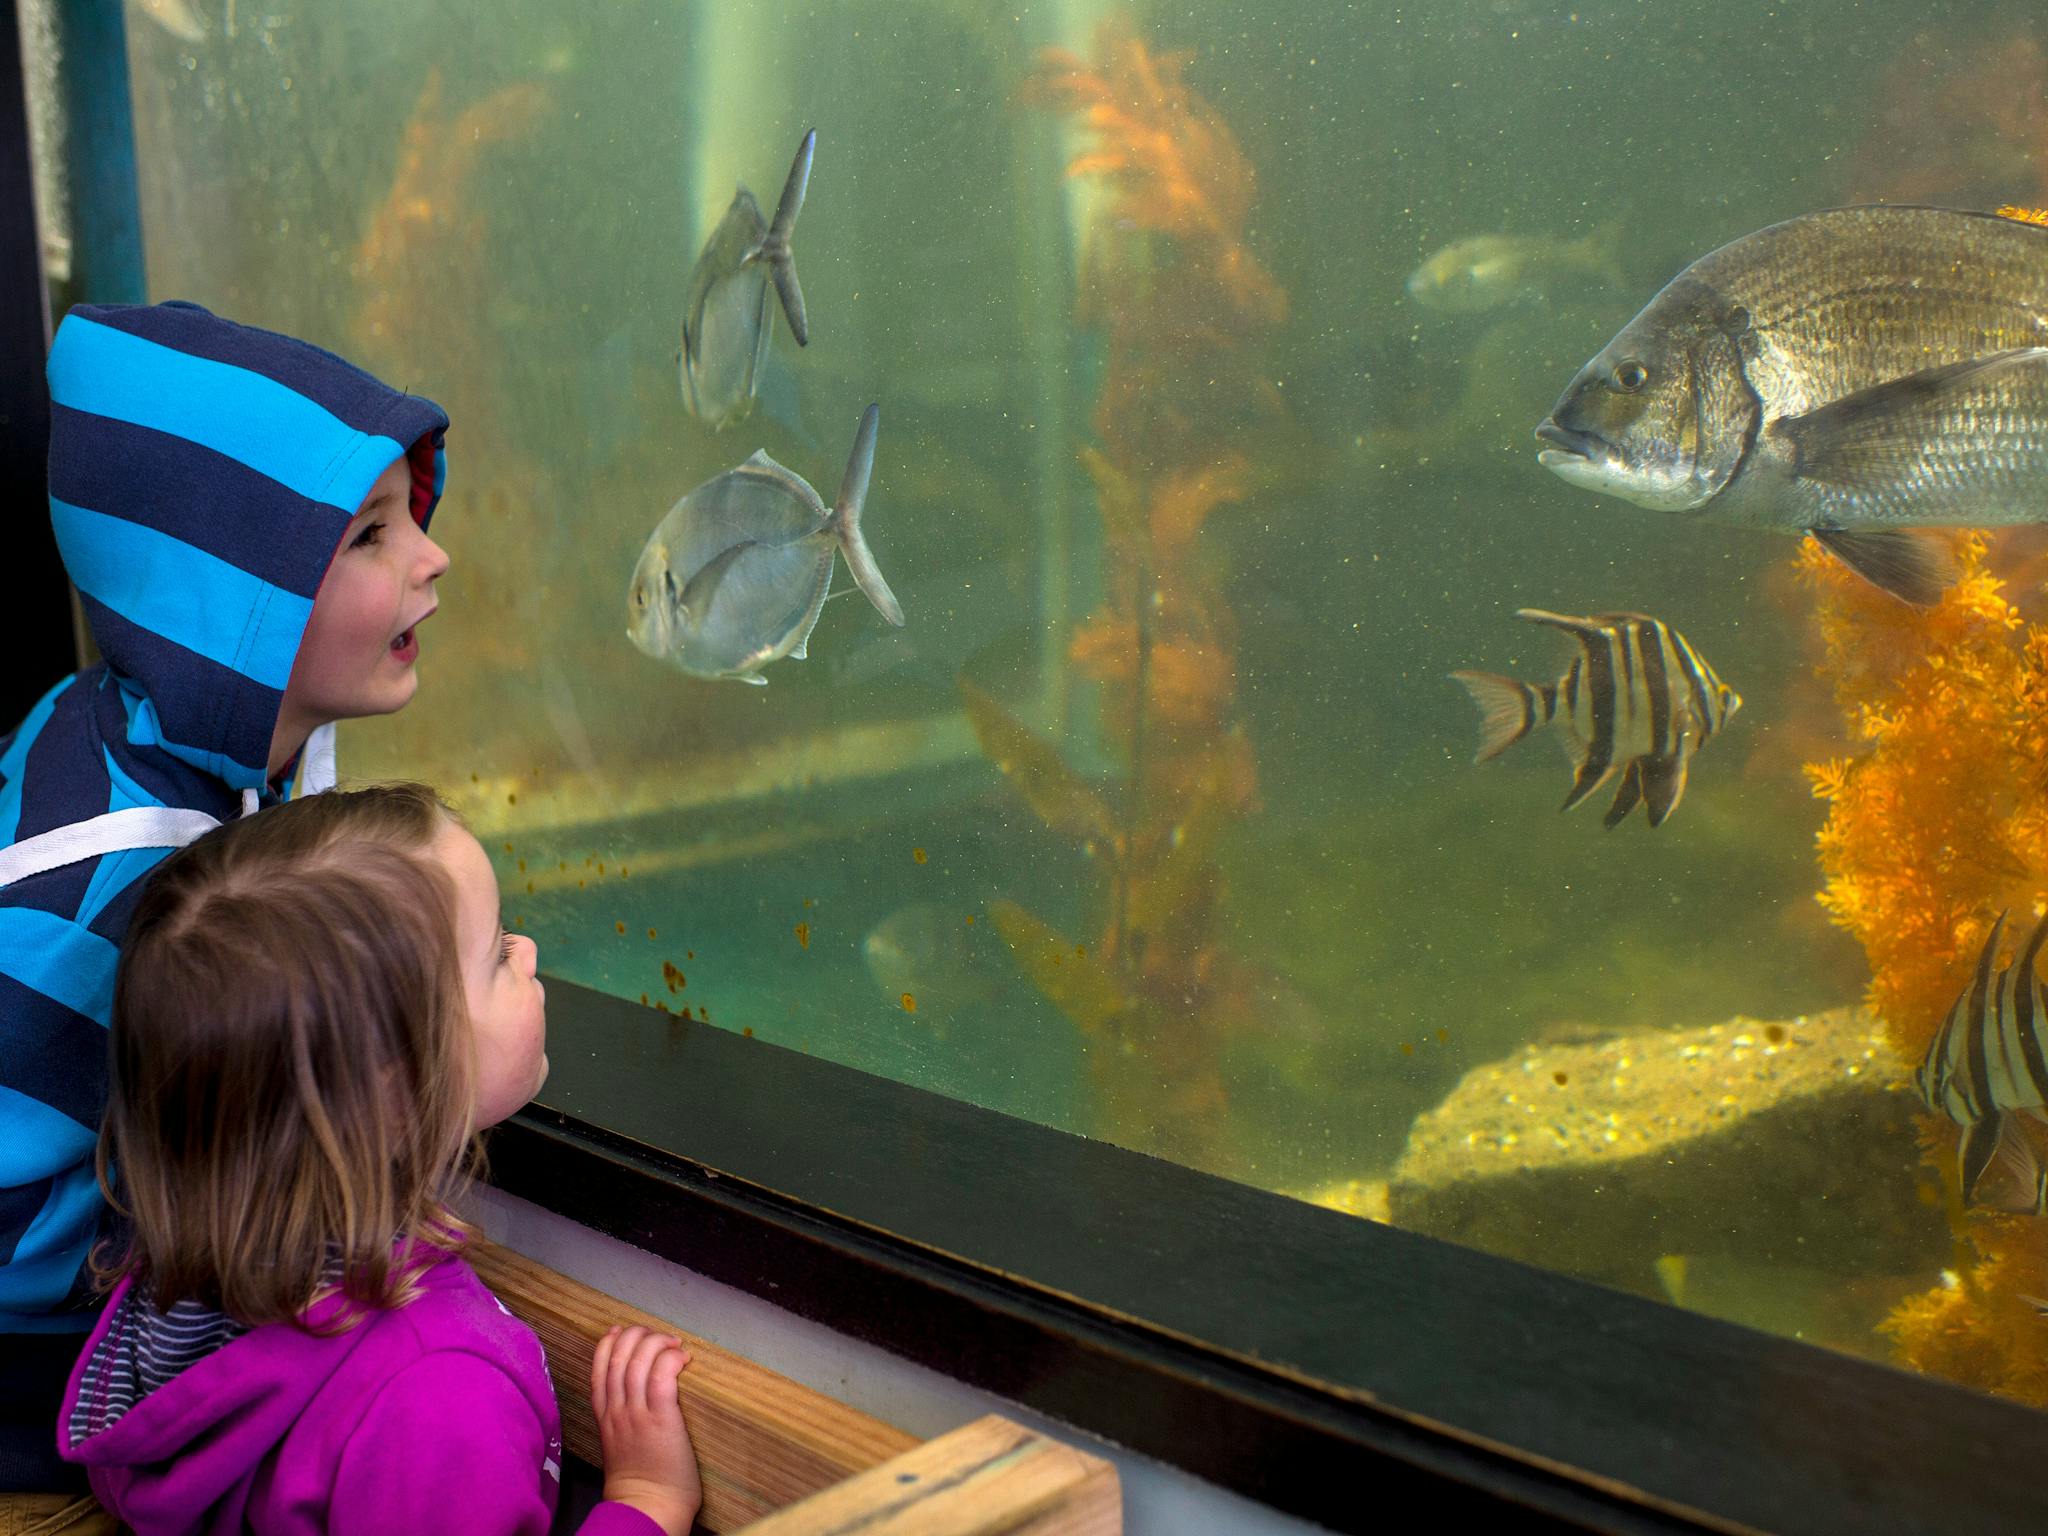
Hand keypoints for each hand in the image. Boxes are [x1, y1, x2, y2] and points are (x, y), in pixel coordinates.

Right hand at [591, 1325, 699, 1535]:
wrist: (647, 1507)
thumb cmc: (641, 1480)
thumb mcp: (619, 1443)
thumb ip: (622, 1418)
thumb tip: (637, 1394)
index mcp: (606, 1416)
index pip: (599, 1368)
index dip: (608, 1343)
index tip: (620, 1330)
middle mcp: (618, 1411)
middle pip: (618, 1357)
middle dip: (637, 1335)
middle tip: (658, 1335)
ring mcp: (637, 1415)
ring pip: (637, 1362)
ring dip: (657, 1343)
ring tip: (675, 1343)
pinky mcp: (661, 1421)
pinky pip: (661, 1378)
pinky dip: (670, 1361)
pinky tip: (683, 1359)